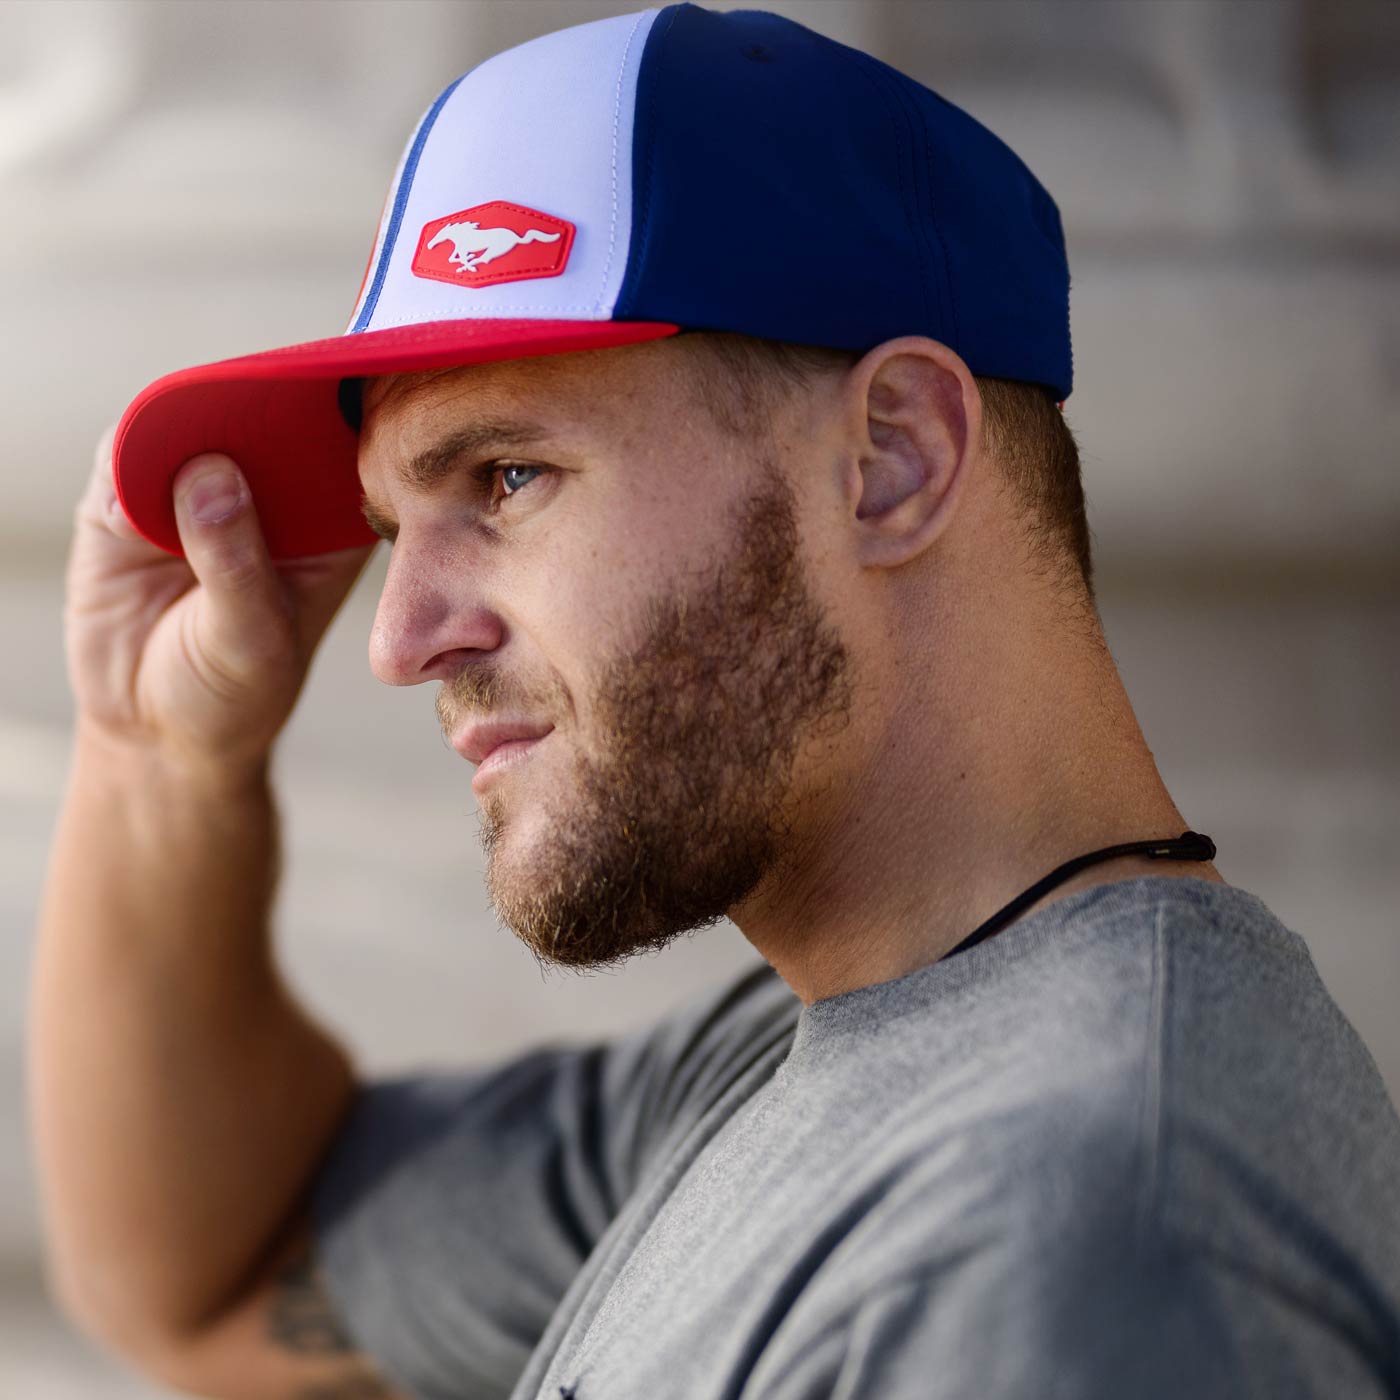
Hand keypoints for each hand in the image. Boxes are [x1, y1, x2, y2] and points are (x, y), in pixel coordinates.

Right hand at [65, 427, 376, 774]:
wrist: (155, 730)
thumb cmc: (233, 691)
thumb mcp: (250, 636)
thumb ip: (234, 559)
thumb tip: (210, 472)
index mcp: (326, 527)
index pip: (341, 455)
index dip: (335, 418)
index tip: (326, 389)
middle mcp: (267, 499)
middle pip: (265, 423)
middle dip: (253, 404)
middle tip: (240, 399)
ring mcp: (195, 494)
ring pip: (191, 428)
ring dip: (182, 427)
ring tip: (180, 443)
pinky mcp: (128, 504)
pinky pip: (123, 459)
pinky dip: (124, 463)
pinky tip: (130, 498)